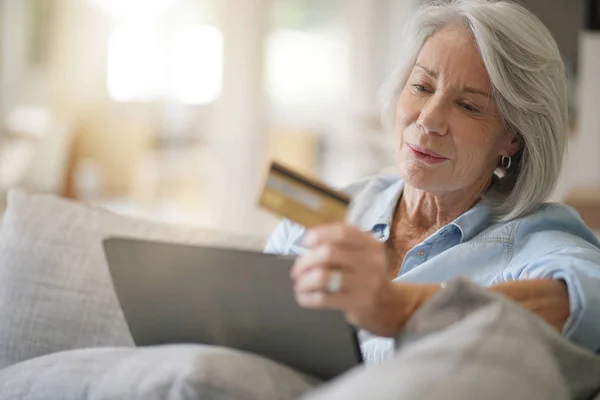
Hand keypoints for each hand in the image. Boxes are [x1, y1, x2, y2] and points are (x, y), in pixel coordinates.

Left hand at [290, 223, 406, 336]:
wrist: (388, 306)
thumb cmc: (365, 277)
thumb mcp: (362, 255)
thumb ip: (341, 246)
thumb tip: (308, 245)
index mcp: (370, 244)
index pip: (342, 232)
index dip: (320, 234)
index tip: (306, 242)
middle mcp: (371, 261)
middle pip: (329, 253)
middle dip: (306, 261)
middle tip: (297, 270)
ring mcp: (366, 283)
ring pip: (323, 276)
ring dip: (304, 281)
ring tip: (299, 285)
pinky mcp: (358, 303)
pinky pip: (324, 298)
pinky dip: (308, 297)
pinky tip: (303, 297)